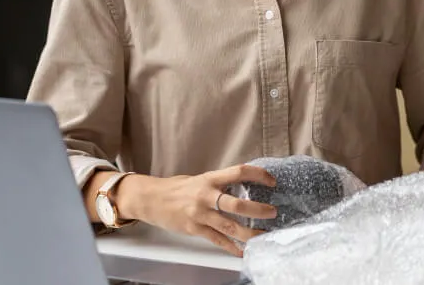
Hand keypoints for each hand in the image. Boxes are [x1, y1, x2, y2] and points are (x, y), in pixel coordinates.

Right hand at [116, 164, 277, 256]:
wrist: (150, 198)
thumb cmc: (176, 188)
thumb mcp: (200, 179)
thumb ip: (219, 183)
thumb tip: (243, 185)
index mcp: (210, 178)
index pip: (239, 172)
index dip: (258, 175)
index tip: (271, 181)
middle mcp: (206, 195)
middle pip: (237, 204)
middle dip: (259, 210)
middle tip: (273, 212)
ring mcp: (200, 214)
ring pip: (230, 227)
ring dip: (249, 232)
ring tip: (263, 235)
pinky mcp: (194, 229)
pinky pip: (217, 240)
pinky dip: (232, 247)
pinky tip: (242, 250)